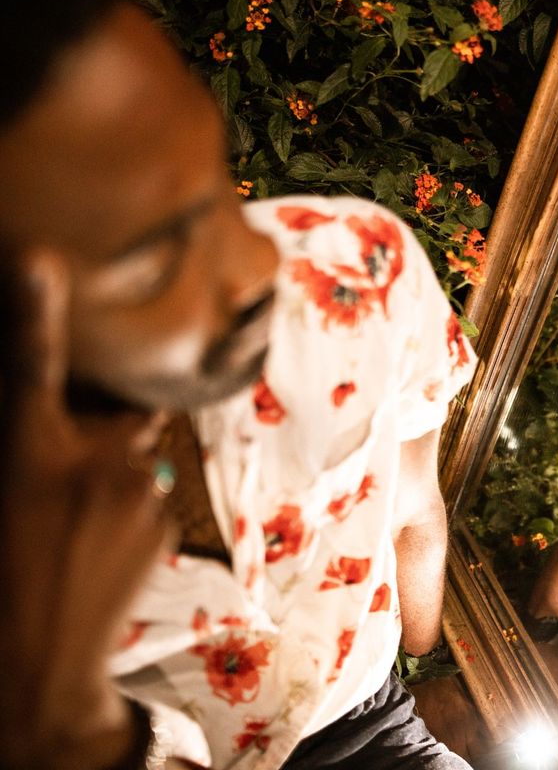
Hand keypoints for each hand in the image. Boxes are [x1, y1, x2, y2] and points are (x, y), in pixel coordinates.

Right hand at [0, 251, 173, 767]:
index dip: (31, 312)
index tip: (36, 262)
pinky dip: (125, 503)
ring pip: (130, 453)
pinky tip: (94, 544)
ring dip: (107, 472)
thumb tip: (60, 420)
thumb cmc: (2, 572)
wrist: (37, 671)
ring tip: (70, 526)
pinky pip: (146, 489)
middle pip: (111, 411)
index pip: (25, 369)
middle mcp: (90, 464)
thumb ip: (28, 441)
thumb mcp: (2, 488)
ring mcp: (138, 494)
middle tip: (56, 482)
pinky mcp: (165, 520)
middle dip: (96, 427)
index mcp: (26, 456)